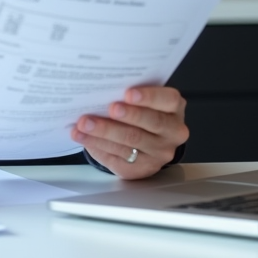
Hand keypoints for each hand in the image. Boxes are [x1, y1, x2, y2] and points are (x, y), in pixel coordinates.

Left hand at [70, 86, 188, 179]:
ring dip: (105, 131)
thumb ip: (132, 94)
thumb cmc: (140, 112)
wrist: (144, 143)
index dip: (150, 96)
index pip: (169, 100)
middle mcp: (172, 133)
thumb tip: (103, 88)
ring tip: (84, 123)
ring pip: (131, 141)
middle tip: (109, 109)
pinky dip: (97, 145)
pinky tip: (83, 137)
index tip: (128, 93)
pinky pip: (118, 157)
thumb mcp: (144, 101)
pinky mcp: (140, 169)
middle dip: (128, 115)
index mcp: (174, 109)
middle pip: (152, 122)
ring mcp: (158, 154)